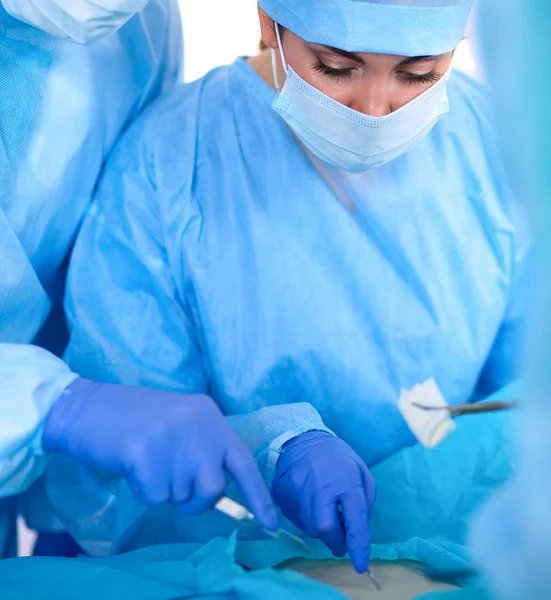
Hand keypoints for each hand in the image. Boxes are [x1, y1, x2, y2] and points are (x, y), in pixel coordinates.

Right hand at [43, 378, 277, 529]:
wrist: (85, 406)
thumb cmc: (132, 420)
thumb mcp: (178, 424)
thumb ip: (201, 450)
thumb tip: (215, 491)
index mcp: (209, 415)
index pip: (243, 461)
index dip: (258, 495)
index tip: (271, 524)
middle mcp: (197, 423)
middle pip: (212, 488)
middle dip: (192, 499)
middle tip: (167, 481)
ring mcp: (172, 435)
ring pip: (181, 495)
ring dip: (162, 489)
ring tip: (145, 461)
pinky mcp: (145, 451)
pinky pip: (154, 497)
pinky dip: (141, 490)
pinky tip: (130, 464)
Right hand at [273, 431, 374, 572]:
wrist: (301, 440)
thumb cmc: (337, 457)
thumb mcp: (360, 471)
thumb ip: (364, 502)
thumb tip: (357, 532)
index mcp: (345, 481)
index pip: (354, 521)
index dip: (359, 546)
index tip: (361, 566)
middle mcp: (320, 487)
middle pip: (324, 529)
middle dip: (335, 540)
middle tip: (341, 538)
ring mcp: (298, 491)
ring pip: (310, 528)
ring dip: (322, 530)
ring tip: (326, 511)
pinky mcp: (283, 495)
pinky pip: (297, 520)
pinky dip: (308, 520)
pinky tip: (311, 504)